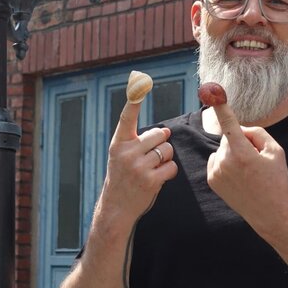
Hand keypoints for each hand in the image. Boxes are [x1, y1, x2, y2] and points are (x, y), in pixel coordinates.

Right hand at [101, 98, 177, 221]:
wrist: (116, 206)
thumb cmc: (122, 177)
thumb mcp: (121, 155)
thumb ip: (138, 141)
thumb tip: (165, 131)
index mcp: (118, 143)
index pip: (128, 117)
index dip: (135, 99)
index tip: (139, 81)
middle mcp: (126, 152)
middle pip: (160, 135)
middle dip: (161, 144)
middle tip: (150, 157)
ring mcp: (138, 167)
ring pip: (168, 150)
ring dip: (166, 159)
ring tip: (152, 169)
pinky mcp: (150, 181)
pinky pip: (171, 167)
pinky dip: (168, 172)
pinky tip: (157, 179)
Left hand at [206, 100, 287, 234]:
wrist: (269, 213)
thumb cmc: (276, 180)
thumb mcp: (276, 151)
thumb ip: (257, 133)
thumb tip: (240, 128)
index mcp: (242, 153)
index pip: (229, 124)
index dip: (221, 106)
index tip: (213, 91)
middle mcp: (224, 161)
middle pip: (230, 138)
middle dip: (241, 142)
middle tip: (256, 160)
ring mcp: (215, 172)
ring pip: (223, 149)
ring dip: (233, 153)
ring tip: (248, 172)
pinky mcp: (211, 180)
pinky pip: (217, 161)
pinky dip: (226, 163)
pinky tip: (239, 177)